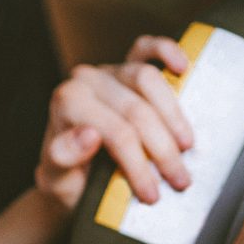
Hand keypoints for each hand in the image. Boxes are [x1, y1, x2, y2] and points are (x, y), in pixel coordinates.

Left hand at [35, 35, 195, 211]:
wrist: (71, 177)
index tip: (152, 194)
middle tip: (179, 181)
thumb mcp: (56, 182)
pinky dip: (166, 52)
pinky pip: (147, 49)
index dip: (138, 164)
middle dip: (162, 149)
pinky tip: (183, 67)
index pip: (115, 131)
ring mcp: (109, 70)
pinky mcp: (127, 66)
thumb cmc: (66, 180)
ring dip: (174, 116)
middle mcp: (87, 81)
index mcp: (68, 102)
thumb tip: (88, 135)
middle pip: (136, 109)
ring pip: (148, 79)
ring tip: (186, 148)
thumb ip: (63, 158)